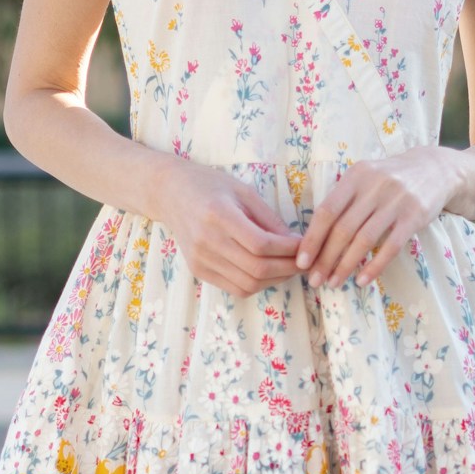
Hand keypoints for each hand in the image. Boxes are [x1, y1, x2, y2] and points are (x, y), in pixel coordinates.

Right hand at [157, 160, 302, 295]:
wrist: (170, 193)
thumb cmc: (210, 186)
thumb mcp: (244, 192)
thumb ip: (269, 219)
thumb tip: (296, 244)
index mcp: (218, 215)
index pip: (261, 244)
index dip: (287, 250)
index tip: (303, 245)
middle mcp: (207, 241)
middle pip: (256, 268)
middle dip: (287, 268)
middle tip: (303, 261)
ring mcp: (200, 259)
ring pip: (247, 284)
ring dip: (275, 280)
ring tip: (289, 268)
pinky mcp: (198, 271)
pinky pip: (235, 288)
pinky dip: (257, 284)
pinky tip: (268, 272)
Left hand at [297, 148, 455, 286]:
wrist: (435, 169)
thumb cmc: (390, 179)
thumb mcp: (365, 178)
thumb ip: (343, 200)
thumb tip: (315, 237)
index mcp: (356, 176)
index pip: (327, 211)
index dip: (312, 238)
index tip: (302, 262)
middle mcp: (374, 186)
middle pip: (343, 229)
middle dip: (325, 258)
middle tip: (315, 280)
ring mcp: (396, 201)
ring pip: (364, 240)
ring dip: (346, 265)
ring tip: (334, 282)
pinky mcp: (414, 216)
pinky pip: (390, 247)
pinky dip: (374, 266)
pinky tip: (362, 280)